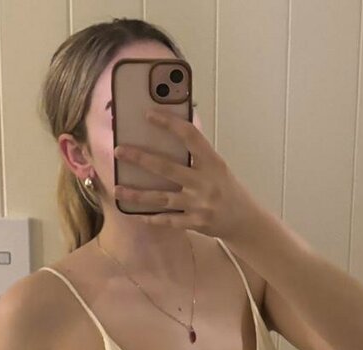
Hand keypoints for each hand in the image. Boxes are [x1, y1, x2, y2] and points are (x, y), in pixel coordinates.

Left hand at [112, 107, 262, 241]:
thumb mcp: (217, 167)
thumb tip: (171, 132)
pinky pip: (168, 220)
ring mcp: (199, 204)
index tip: (149, 114)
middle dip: (141, 159)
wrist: (244, 220)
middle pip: (167, 167)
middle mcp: (205, 182)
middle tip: (119, 151)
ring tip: (118, 188)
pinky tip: (136, 215)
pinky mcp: (195, 223)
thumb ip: (197, 154)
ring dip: (138, 194)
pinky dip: (152, 218)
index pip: (190, 136)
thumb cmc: (226, 189)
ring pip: (162, 197)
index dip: (169, 123)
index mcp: (212, 162)